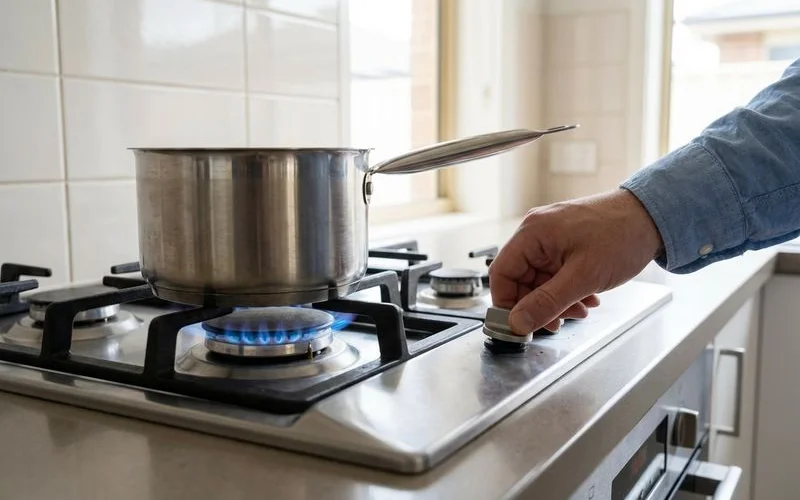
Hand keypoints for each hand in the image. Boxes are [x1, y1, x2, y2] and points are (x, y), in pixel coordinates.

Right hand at [488, 189, 663, 334]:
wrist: (653, 218)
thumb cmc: (622, 235)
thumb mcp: (583, 277)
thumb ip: (547, 303)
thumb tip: (517, 322)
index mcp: (533, 233)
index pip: (501, 274)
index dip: (506, 303)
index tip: (519, 324)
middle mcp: (537, 231)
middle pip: (520, 279)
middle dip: (539, 305)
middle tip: (559, 322)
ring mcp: (551, 236)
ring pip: (539, 280)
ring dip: (557, 301)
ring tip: (581, 310)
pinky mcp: (564, 242)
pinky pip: (554, 273)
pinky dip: (567, 290)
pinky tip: (587, 297)